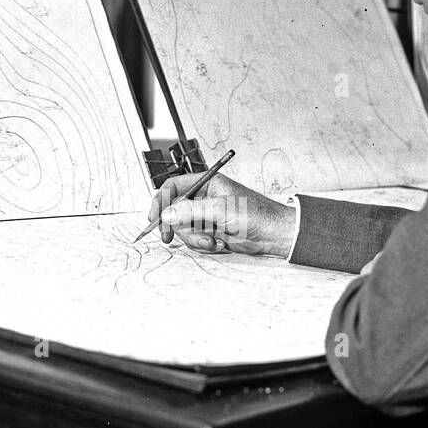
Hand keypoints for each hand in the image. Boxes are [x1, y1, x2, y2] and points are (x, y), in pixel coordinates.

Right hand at [147, 172, 296, 256]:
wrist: (273, 235)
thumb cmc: (256, 214)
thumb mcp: (221, 209)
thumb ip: (191, 211)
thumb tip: (166, 214)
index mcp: (206, 183)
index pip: (173, 187)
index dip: (160, 201)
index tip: (154, 217)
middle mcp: (204, 198)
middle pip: (174, 211)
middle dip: (176, 226)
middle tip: (168, 238)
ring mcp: (206, 216)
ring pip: (183, 228)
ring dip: (194, 238)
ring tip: (212, 240)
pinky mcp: (211, 232)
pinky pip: (194, 239)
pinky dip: (203, 244)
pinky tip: (219, 243)